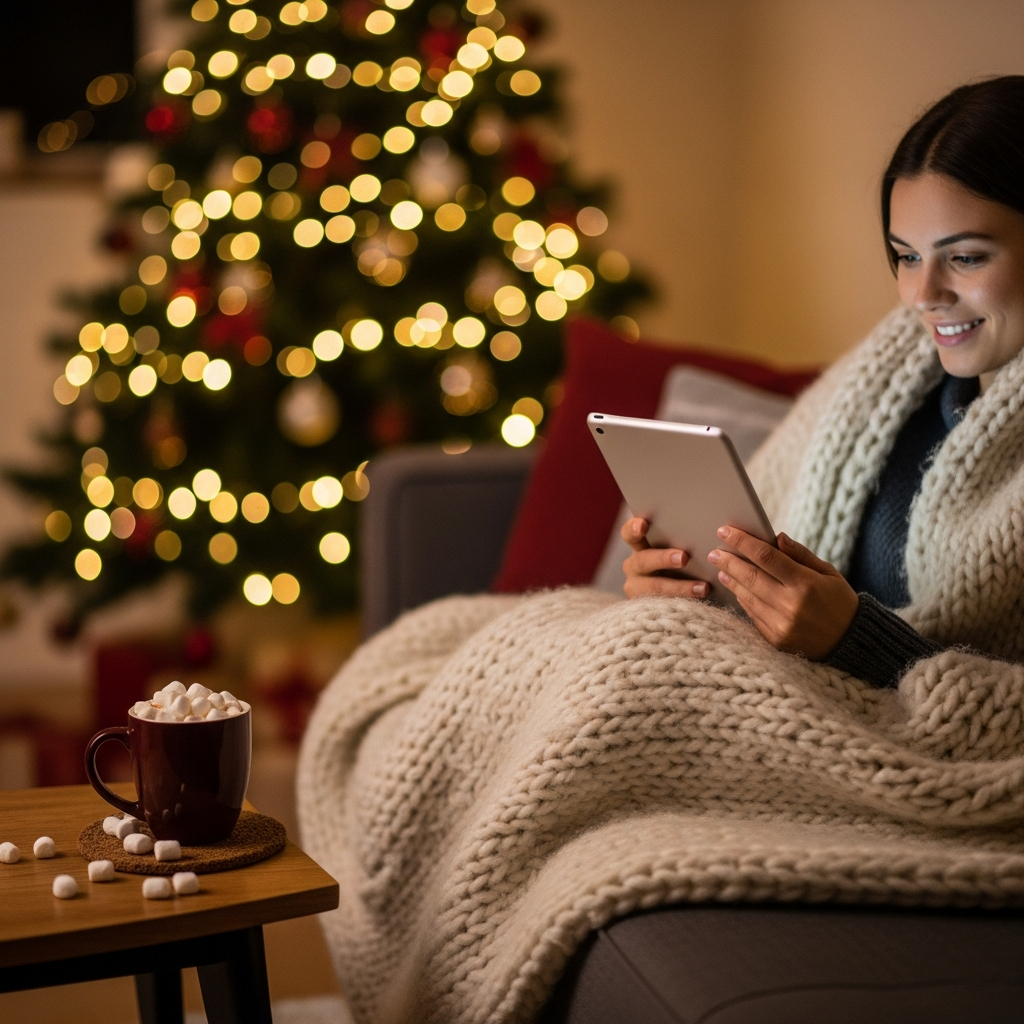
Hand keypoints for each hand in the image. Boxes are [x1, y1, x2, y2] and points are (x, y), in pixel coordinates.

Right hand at [621, 517, 709, 599]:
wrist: (677, 603)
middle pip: (643, 560)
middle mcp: (634, 567)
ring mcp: (637, 589)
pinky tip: (700, 603)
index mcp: (639, 547)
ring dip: (679, 587)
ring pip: (653, 587)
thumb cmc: (684, 565)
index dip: (633, 529)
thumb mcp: (678, 551)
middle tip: (684, 558)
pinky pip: (662, 606)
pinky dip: (681, 603)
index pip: (629, 534)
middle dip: (663, 558)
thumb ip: (684, 541)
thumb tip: (713, 528)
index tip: (643, 524)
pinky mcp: (646, 609)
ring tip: (703, 588)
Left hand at [709, 528, 858, 658]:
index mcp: (806, 583)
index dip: (742, 542)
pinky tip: (736, 589)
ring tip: (721, 568)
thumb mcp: (827, 572)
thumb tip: (777, 536)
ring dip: (731, 580)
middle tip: (714, 551)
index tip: (725, 530)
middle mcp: (791, 605)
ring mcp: (781, 625)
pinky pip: (752, 615)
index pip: (766, 556)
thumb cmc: (840, 601)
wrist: (852, 642)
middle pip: (750, 577)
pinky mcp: (776, 640)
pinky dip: (742, 600)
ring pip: (746, 597)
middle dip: (728, 561)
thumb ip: (800, 554)